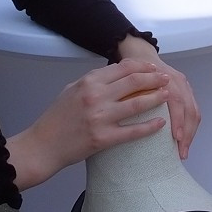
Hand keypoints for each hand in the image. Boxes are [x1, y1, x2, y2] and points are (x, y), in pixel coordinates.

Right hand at [6, 59, 172, 190]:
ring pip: (137, 104)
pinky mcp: (103, 138)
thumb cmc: (56, 118)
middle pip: (134, 81)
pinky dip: (150, 126)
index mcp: (88, 82)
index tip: (153, 67)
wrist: (42, 146)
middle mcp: (96, 96)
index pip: (123, 68)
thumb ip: (94, 81)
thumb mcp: (72, 90)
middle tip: (166, 79)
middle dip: (154, 78)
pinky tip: (161, 122)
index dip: (142, 66)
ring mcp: (100, 117)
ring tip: (168, 95)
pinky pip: (133, 131)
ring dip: (156, 98)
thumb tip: (115, 72)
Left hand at [116, 34, 199, 158]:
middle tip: (181, 152)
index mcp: (165, 77)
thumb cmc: (131, 68)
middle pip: (190, 108)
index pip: (177, 101)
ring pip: (194, 110)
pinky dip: (190, 125)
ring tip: (184, 150)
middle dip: (188, 132)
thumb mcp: (128, 77)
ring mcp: (184, 85)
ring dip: (191, 131)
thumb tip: (122, 117)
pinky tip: (185, 138)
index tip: (176, 138)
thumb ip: (129, 91)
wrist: (139, 52)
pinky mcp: (186, 89)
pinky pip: (193, 109)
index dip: (178, 120)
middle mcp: (178, 81)